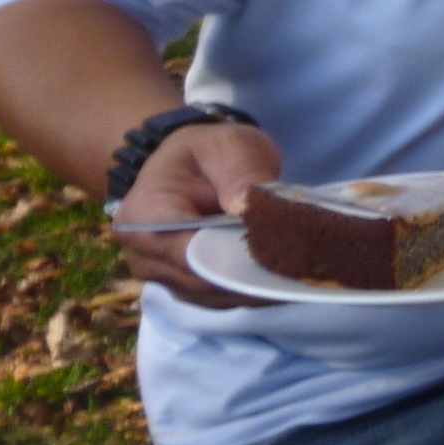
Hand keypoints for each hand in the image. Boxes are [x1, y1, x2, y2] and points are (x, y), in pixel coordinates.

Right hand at [111, 120, 280, 308]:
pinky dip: (248, 290)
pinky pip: (216, 298)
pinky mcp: (181, 284)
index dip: (234, 262)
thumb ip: (240, 174)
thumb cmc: (207, 151)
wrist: (190, 161)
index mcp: (142, 217)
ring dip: (253, 288)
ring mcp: (160, 274)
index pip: (188, 255)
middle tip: (301, 268)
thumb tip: (248, 210)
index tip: (280, 259)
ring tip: (296, 272)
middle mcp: (142, 255)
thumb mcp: (228, 146)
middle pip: (202, 282)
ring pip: (212, 297)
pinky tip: (280, 277)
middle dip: (250, 278)